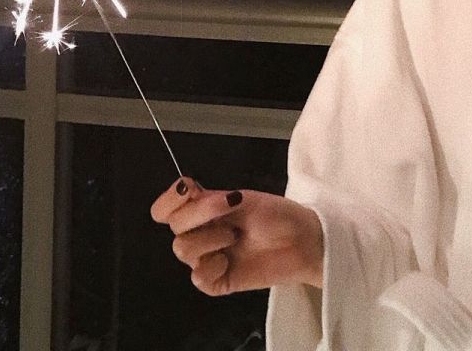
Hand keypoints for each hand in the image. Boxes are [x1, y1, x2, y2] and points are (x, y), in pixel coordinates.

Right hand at [151, 177, 323, 295]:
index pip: (167, 208)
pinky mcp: (218, 282)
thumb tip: (186, 190)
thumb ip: (212, 199)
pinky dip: (211, 266)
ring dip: (210, 238)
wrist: (305, 240)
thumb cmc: (280, 215)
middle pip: (176, 227)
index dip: (169, 200)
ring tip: (236, 237)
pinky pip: (198, 277)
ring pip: (183, 250)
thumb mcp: (246, 199)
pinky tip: (229, 260)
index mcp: (207, 210)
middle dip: (201, 213)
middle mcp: (204, 233)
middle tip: (231, 207)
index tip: (188, 189)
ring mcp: (209, 258)